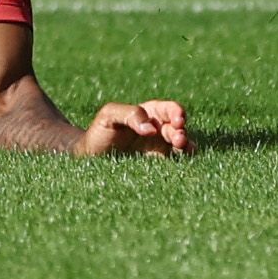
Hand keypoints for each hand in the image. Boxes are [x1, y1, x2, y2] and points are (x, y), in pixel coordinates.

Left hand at [76, 100, 192, 157]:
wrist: (91, 156)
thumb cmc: (100, 131)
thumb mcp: (110, 115)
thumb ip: (130, 114)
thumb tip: (152, 129)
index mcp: (150, 113)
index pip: (170, 110)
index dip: (177, 112)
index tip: (178, 119)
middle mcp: (160, 131)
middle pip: (178, 130)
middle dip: (181, 133)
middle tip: (178, 139)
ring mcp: (161, 150)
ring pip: (182, 148)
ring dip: (186, 148)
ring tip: (182, 149)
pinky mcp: (159, 168)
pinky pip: (174, 166)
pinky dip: (181, 165)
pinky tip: (179, 167)